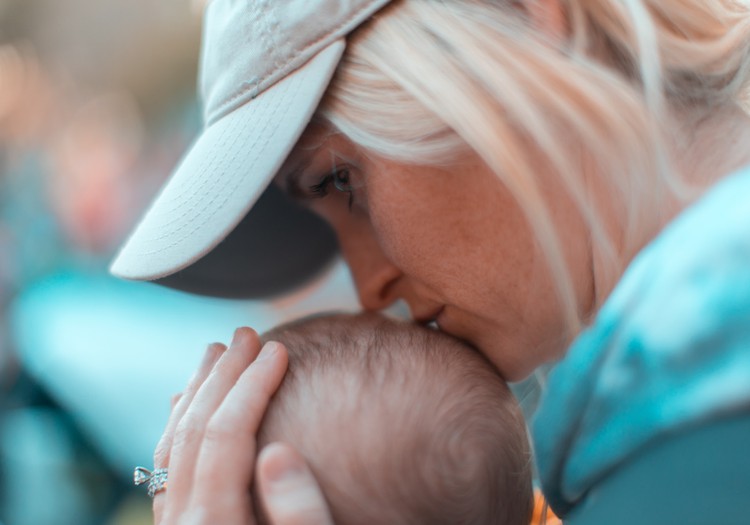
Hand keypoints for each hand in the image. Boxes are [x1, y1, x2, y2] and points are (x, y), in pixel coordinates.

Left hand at [151, 327, 334, 524]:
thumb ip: (297, 513)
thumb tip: (278, 454)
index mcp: (215, 524)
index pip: (227, 435)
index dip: (253, 385)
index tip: (278, 349)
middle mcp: (182, 522)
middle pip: (193, 431)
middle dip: (223, 375)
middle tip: (247, 334)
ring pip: (172, 443)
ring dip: (196, 391)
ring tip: (216, 352)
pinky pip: (165, 464)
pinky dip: (179, 423)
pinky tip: (187, 402)